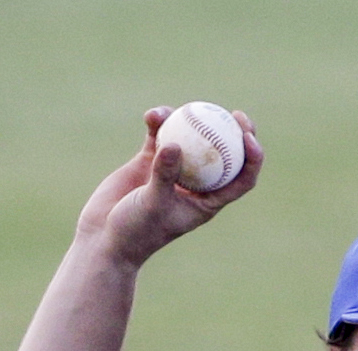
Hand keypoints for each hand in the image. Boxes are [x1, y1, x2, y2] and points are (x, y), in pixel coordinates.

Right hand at [77, 107, 264, 268]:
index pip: (241, 179)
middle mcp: (195, 184)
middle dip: (234, 132)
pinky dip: (158, 123)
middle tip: (232, 113)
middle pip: (224, 154)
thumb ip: (163, 175)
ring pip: (190, 139)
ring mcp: (173, 170)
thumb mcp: (152, 205)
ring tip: (187, 108)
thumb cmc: (135, 231)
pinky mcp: (149, 160)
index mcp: (207, 202)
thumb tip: (174, 143)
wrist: (104, 236)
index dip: (253, 158)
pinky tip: (153, 114)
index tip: (249, 137)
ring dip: (190, 122)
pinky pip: (159, 135)